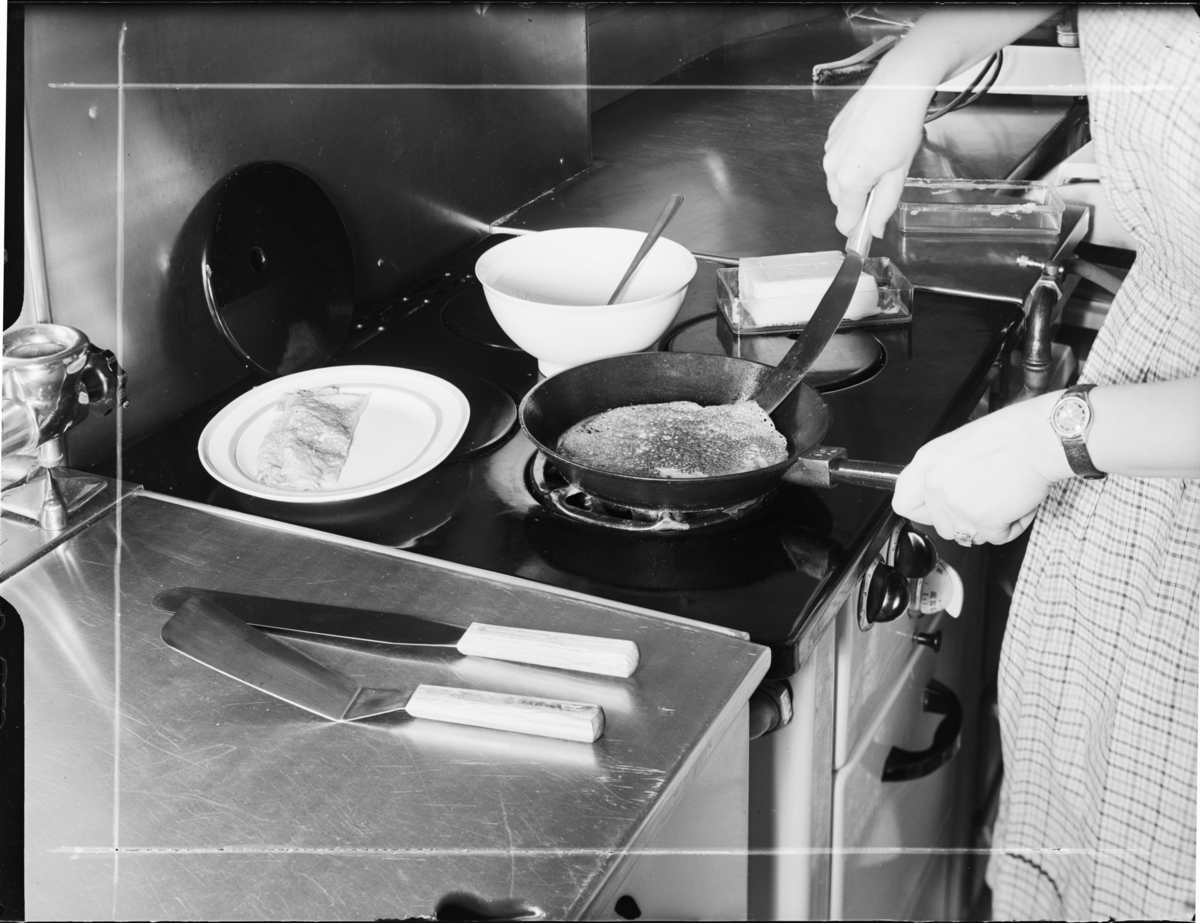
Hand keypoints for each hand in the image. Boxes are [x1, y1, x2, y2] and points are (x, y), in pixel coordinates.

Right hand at [822, 62, 931, 236]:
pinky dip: (851, 158)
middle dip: (858, 198)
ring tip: (879, 156)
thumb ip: (883, 207)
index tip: (869, 224)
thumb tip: (873, 230)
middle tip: (883, 181)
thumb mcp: (899, 173)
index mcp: (850, 181)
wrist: (898, 85)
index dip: (857, 225)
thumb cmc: (902, 126)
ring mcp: (829, 149)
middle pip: (840, 200)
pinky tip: (870, 142)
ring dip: (854, 177)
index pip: (845, 220)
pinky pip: (838, 157)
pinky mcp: (831, 134)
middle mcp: (832, 167)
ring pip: (838, 179)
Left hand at [892, 392, 1072, 543]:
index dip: (925, 512)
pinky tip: (1017, 501)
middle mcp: (935, 483)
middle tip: (989, 495)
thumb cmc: (1010, 436)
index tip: (938, 511)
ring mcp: (956, 504)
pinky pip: (997, 537)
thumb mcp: (958, 447)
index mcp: (927, 462)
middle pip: (942, 526)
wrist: (1040, 436)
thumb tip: (941, 496)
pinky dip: (1012, 526)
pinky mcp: (982, 519)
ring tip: (1004, 495)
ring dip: (990, 524)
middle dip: (967, 518)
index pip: (904, 503)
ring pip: (968, 535)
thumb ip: (943, 473)